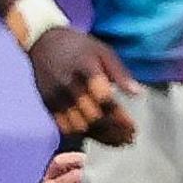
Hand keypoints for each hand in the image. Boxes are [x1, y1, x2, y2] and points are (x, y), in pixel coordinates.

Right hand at [27, 26, 142, 144]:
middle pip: (93, 117)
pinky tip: (100, 137)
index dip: (120, 117)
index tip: (133, 127)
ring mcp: (56, 97)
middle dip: (114, 131)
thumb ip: (120, 74)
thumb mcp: (104, 52)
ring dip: (101, 137)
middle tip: (131, 137)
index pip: (104, 99)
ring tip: (119, 141)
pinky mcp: (48, 105)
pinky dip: (85, 136)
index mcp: (85, 68)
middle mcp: (68, 84)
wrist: (44, 42)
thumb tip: (138, 94)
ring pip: (80, 127)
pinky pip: (66, 128)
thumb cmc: (79, 47)